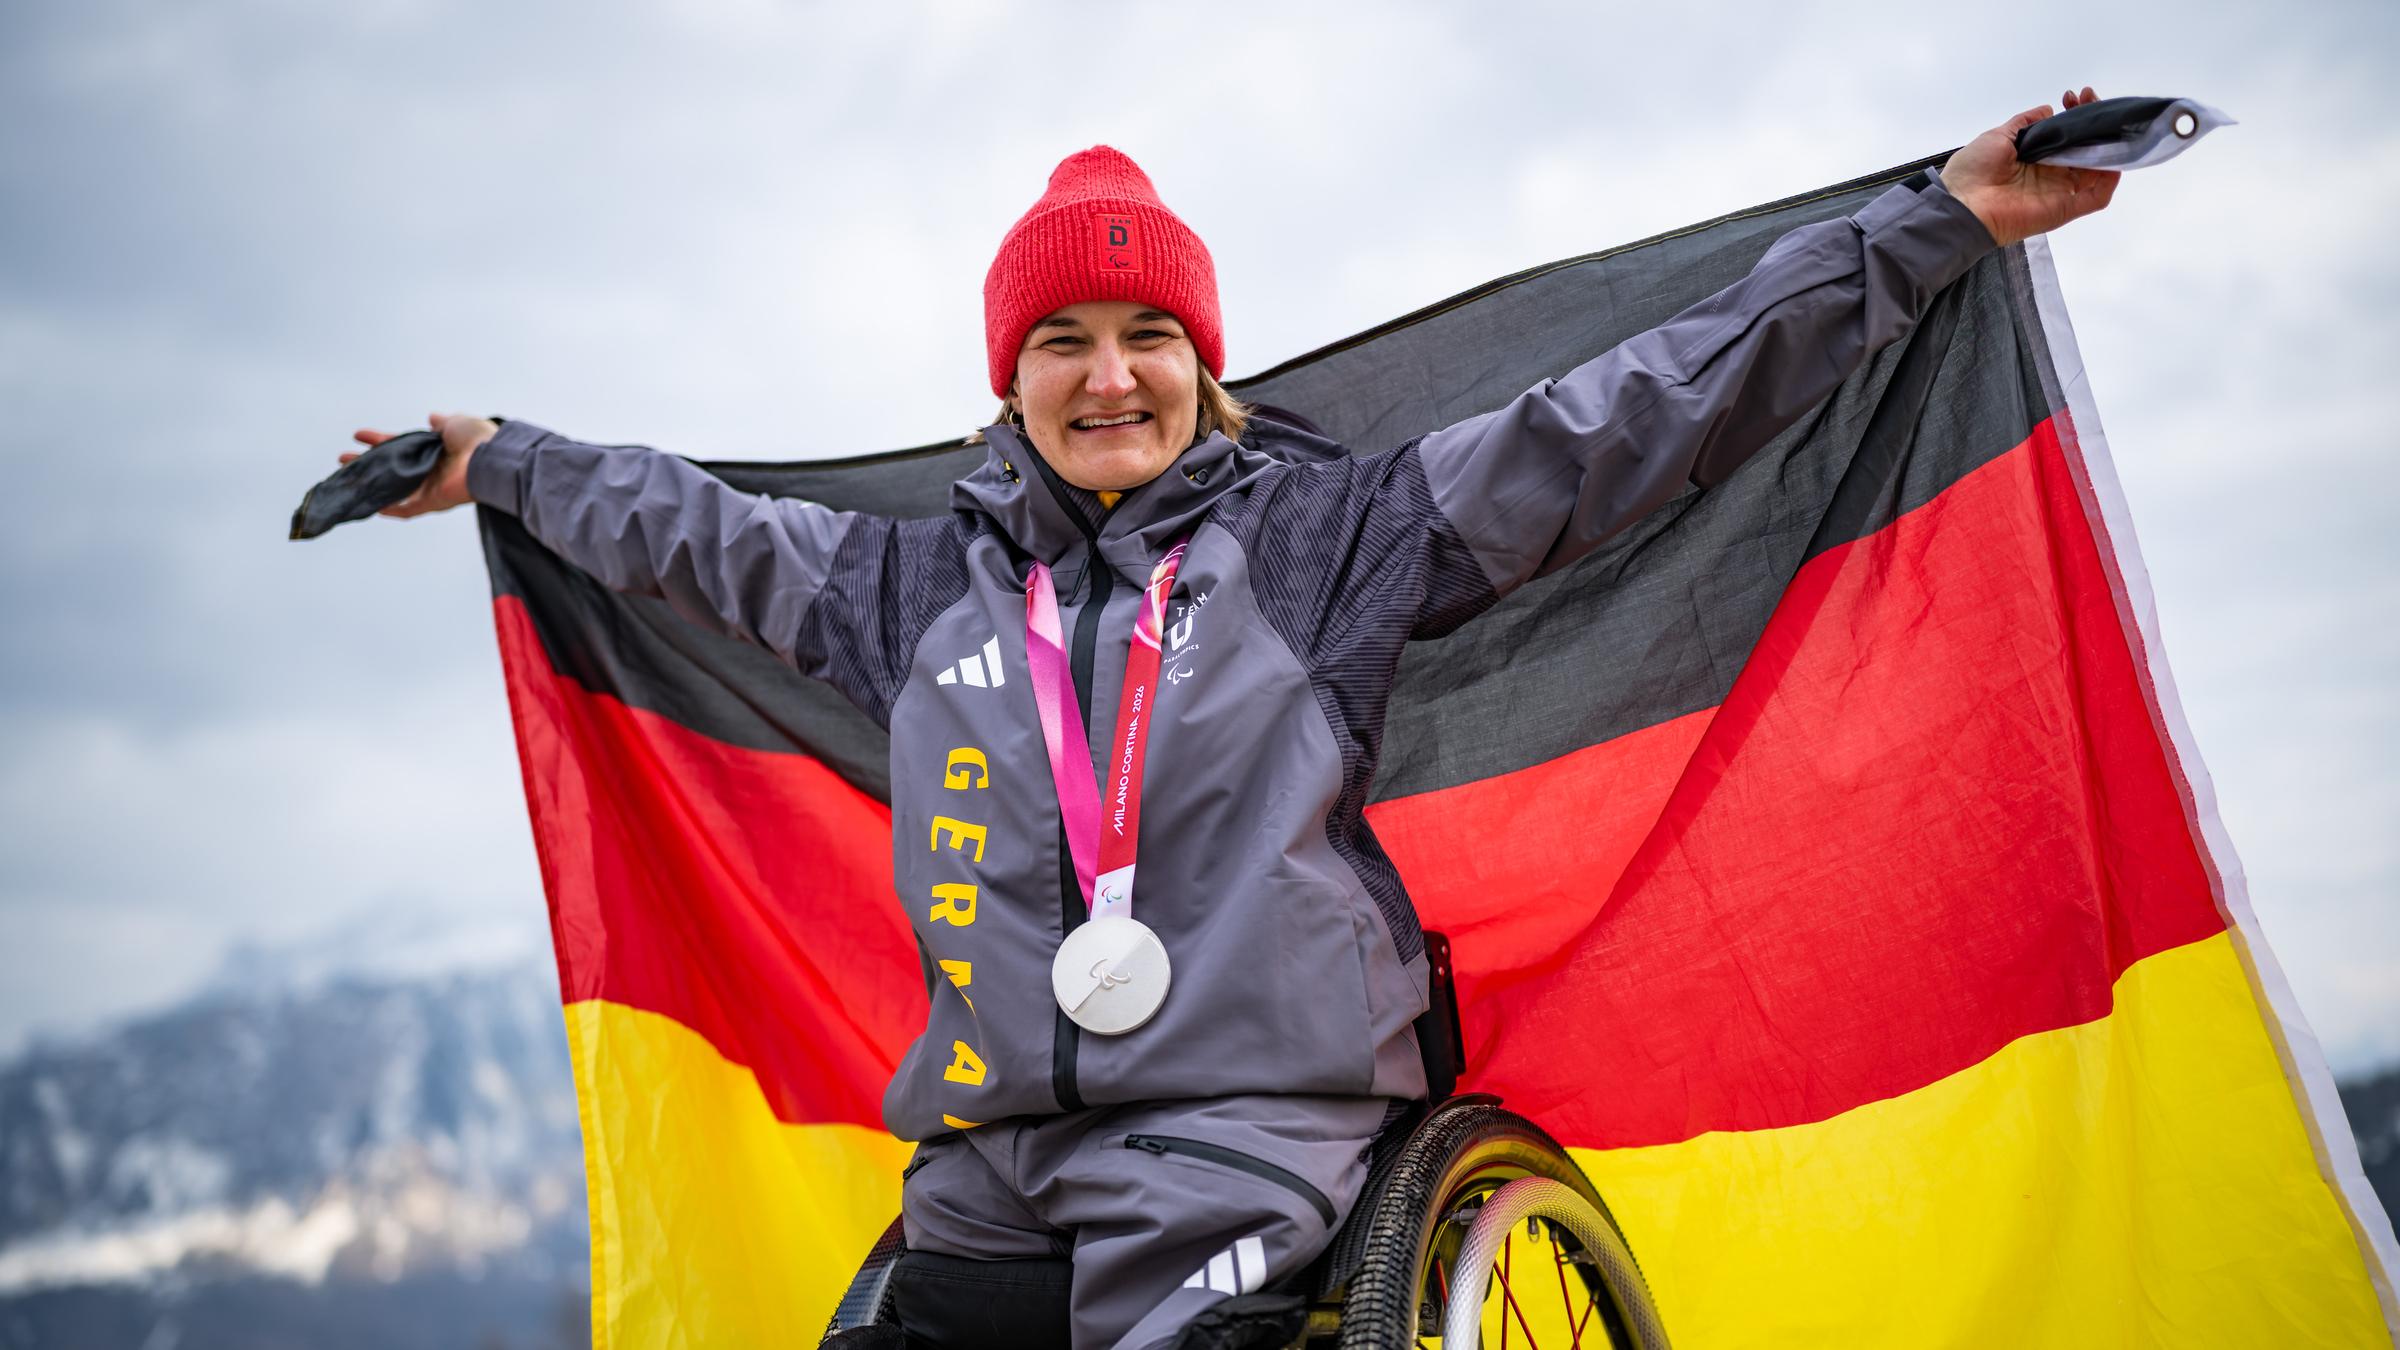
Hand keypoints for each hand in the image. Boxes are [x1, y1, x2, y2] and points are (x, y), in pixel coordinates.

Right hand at [339, 410, 498, 517]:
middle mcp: (431, 469)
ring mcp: (430, 487)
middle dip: (366, 462)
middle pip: (392, 466)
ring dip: (370, 483)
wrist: (493, 460)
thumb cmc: (478, 440)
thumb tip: (432, 418)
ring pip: (393, 487)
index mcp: (435, 450)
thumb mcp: (457, 423)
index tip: (357, 435)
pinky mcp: (433, 502)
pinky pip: (407, 509)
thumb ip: (442, 423)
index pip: (400, 444)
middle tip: (343, 459)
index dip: (379, 439)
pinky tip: (369, 505)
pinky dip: (390, 508)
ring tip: (345, 478)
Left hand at [1942, 86, 2121, 248]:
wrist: (1961, 204)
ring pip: (2097, 170)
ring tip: (2106, 123)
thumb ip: (2025, 123)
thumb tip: (2048, 109)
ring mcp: (2060, 192)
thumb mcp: (1998, 136)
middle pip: (2086, 149)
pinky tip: (2114, 157)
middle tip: (2090, 100)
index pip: (2067, 136)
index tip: (2074, 97)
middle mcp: (2051, 175)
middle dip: (2095, 123)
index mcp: (2036, 159)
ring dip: (2108, 145)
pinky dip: (2110, 180)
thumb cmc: (1973, 171)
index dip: (2076, 115)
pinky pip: (2097, 198)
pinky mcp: (2064, 209)